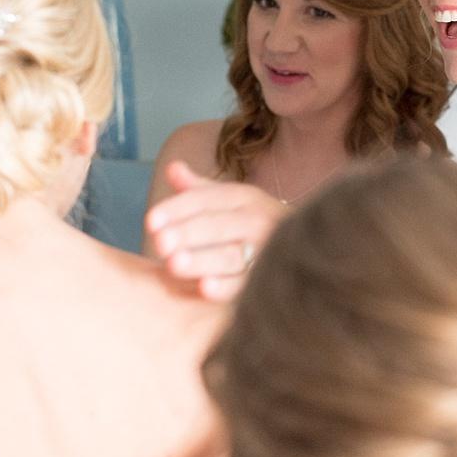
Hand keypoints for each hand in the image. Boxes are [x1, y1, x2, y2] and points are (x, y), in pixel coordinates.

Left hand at [146, 162, 286, 300]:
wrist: (306, 246)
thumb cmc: (250, 224)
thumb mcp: (228, 201)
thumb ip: (198, 190)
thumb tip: (172, 168)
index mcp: (244, 198)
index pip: (207, 200)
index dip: (178, 209)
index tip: (150, 220)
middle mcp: (257, 221)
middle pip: (218, 225)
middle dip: (188, 234)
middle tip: (160, 242)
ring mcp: (266, 251)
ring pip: (231, 256)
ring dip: (202, 260)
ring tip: (174, 263)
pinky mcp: (268, 279)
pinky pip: (246, 284)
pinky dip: (226, 287)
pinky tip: (205, 288)